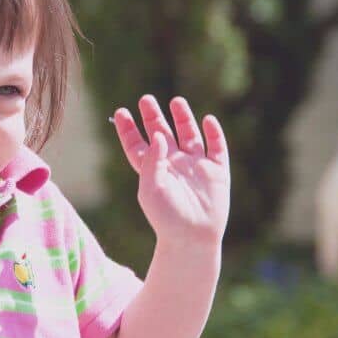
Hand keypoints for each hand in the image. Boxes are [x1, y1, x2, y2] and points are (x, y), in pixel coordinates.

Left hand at [113, 95, 229, 246]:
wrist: (193, 238)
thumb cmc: (167, 218)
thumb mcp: (151, 189)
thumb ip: (152, 160)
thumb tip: (159, 134)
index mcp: (153, 171)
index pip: (138, 145)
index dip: (129, 129)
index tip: (121, 112)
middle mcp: (174, 165)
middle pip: (162, 135)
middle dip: (154, 117)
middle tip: (146, 99)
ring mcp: (196, 167)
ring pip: (189, 136)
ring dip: (183, 119)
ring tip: (176, 101)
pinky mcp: (216, 172)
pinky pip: (217, 148)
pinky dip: (214, 133)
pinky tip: (208, 120)